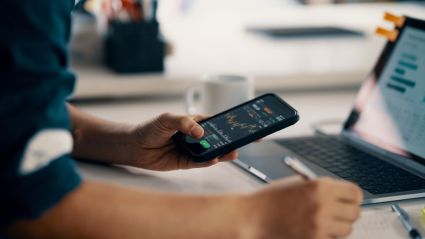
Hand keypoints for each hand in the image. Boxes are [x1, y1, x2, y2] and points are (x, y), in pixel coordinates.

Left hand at [129, 113, 237, 170]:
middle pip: (218, 139)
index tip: (244, 125)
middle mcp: (196, 137)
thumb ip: (184, 123)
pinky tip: (214, 159)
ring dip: (222, 153)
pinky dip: (208, 162)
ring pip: (212, 152)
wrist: (135, 147)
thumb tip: (200, 132)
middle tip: (242, 142)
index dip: (230, 124)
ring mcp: (192, 150)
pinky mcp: (186, 163)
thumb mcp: (167, 119)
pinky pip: (200, 163)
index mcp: (195, 123)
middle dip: (231, 141)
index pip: (216, 123)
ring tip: (231, 153)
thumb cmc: (151, 128)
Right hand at [242, 176, 362, 238]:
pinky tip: (313, 230)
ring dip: (338, 226)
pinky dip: (326, 236)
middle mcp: (323, 205)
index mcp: (320, 186)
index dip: (352, 197)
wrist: (253, 217)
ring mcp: (320, 225)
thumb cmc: (271, 199)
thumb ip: (321, 189)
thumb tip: (342, 196)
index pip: (355, 193)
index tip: (348, 200)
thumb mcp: (298, 184)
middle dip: (347, 212)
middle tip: (337, 212)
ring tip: (322, 222)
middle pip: (355, 213)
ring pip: (346, 229)